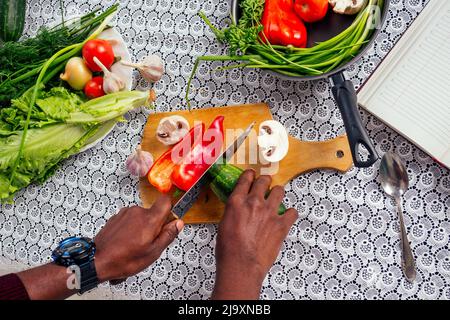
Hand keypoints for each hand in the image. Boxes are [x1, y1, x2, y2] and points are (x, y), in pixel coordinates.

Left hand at [94, 195, 183, 281]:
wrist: (97, 261)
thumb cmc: (125, 260)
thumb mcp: (153, 252)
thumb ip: (168, 235)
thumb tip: (178, 223)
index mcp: (149, 219)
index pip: (166, 201)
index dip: (170, 210)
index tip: (168, 223)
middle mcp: (137, 211)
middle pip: (153, 213)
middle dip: (154, 226)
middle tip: (148, 243)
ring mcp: (125, 213)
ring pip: (141, 218)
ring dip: (141, 229)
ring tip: (134, 246)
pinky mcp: (116, 218)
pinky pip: (130, 221)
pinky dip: (130, 230)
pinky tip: (125, 244)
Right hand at [212, 170, 297, 299]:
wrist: (241, 265)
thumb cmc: (229, 250)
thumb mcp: (224, 224)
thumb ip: (234, 212)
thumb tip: (239, 211)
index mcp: (236, 202)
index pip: (245, 179)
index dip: (250, 175)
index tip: (252, 174)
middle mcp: (254, 202)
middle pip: (264, 181)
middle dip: (265, 181)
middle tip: (266, 184)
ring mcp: (269, 212)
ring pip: (279, 191)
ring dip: (278, 193)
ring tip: (277, 198)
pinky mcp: (282, 224)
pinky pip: (292, 212)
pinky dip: (290, 213)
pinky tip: (287, 216)